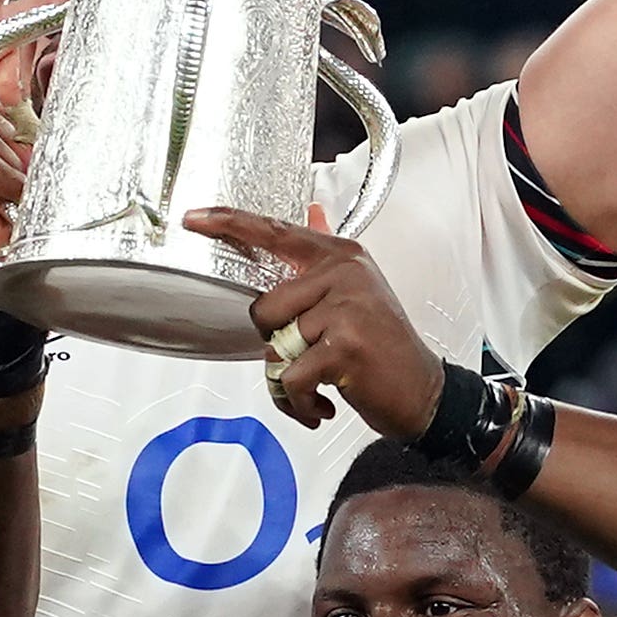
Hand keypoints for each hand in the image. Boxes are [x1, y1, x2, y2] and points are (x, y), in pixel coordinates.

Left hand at [205, 210, 440, 436]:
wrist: (423, 392)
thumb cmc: (384, 347)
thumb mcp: (359, 290)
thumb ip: (326, 254)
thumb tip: (312, 211)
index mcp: (341, 257)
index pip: (275, 232)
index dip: (230, 223)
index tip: (193, 218)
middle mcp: (344, 274)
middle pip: (264, 308)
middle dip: (276, 345)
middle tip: (310, 359)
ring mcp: (346, 308)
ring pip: (275, 348)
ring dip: (288, 381)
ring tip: (318, 384)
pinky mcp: (344, 346)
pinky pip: (290, 378)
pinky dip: (299, 403)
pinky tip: (323, 404)